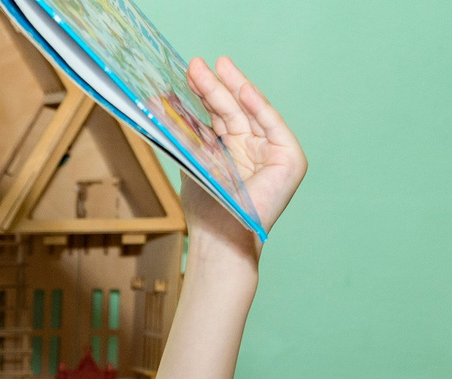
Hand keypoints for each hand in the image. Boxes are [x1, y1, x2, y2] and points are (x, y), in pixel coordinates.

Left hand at [188, 56, 304, 237]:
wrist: (221, 240)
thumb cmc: (206, 210)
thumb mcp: (193, 161)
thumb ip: (186, 133)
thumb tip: (161, 102)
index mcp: (232, 152)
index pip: (219, 116)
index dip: (205, 94)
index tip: (189, 74)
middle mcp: (254, 149)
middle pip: (233, 110)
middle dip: (216, 86)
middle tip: (197, 64)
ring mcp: (273, 153)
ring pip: (250, 113)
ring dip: (232, 89)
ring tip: (215, 67)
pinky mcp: (290, 160)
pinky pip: (273, 125)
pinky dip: (259, 106)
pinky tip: (242, 88)